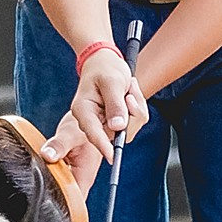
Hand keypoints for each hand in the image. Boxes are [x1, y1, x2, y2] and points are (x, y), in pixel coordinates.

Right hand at [40, 49, 147, 188]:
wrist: (106, 64)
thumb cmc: (104, 69)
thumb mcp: (111, 82)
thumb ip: (115, 104)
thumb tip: (118, 127)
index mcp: (82, 110)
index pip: (93, 133)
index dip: (103, 146)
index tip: (112, 157)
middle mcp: (92, 121)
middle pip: (117, 133)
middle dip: (131, 115)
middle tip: (129, 95)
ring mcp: (106, 124)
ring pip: (130, 128)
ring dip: (135, 108)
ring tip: (127, 91)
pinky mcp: (117, 124)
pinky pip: (136, 122)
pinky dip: (138, 108)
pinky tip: (129, 95)